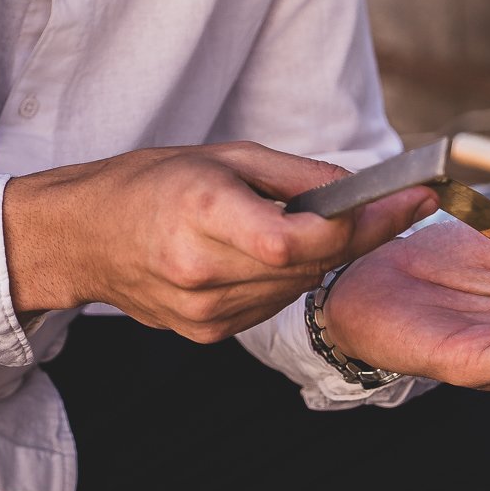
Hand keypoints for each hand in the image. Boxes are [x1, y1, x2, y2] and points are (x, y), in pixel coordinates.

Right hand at [2, 143, 434, 343]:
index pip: (299, 239)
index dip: (360, 223)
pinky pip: (272, 305)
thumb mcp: (223, 156)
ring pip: (298, 288)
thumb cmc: (150, 184)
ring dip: (320, 257)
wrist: (82, 238)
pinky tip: (266, 254)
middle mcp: (202, 270)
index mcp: (203, 214)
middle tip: (396, 206)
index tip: (407, 199)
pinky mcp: (205, 335)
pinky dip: (285, 279)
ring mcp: (203, 311)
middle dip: (358, 234)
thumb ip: (295, 176)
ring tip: (312, 222)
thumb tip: (359, 189)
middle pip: (310, 264)